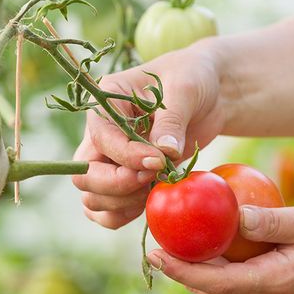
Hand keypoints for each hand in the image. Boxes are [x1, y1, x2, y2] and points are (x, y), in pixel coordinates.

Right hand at [72, 38, 231, 228]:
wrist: (209, 94)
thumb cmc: (193, 78)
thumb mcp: (185, 89)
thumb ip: (172, 120)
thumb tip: (164, 152)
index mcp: (106, 102)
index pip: (101, 139)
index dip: (127, 157)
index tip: (159, 162)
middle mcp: (100, 133)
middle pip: (85, 174)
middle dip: (117, 186)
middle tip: (152, 179)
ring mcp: (109, 159)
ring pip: (91, 197)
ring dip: (121, 203)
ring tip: (155, 188)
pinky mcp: (124, 180)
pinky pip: (105, 211)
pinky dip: (122, 215)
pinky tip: (150, 203)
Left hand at [146, 205, 293, 293]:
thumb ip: (273, 221)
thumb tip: (235, 214)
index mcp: (268, 284)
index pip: (211, 280)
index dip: (178, 268)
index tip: (153, 252)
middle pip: (203, 286)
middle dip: (176, 264)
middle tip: (154, 234)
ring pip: (210, 290)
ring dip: (190, 267)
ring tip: (169, 238)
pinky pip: (223, 289)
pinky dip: (209, 270)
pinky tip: (199, 245)